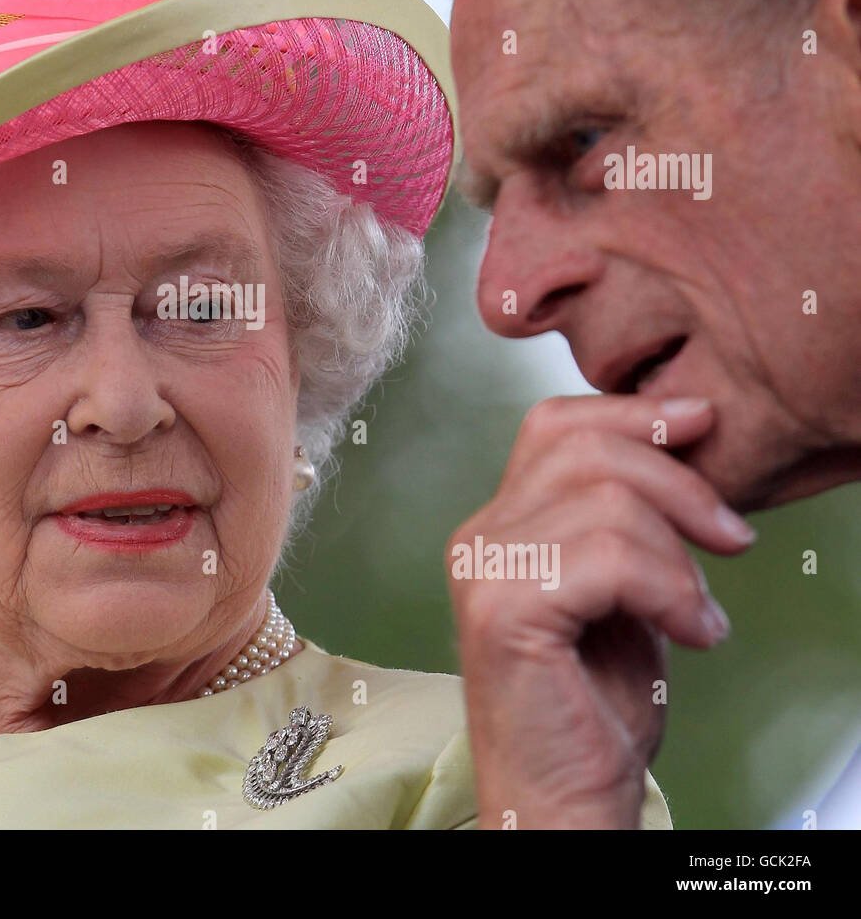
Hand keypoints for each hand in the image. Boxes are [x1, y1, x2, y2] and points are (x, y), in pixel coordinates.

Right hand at [445, 395, 755, 828]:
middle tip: (733, 540)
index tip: (703, 425)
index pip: (556, 425)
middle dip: (679, 482)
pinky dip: (672, 592)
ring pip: (608, 500)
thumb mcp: (624, 587)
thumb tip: (683, 427)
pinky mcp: (503, 608)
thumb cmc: (595, 706)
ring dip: (681, 556)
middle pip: (585, 446)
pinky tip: (690, 635)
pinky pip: (611, 558)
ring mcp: (484, 568)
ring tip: (699, 615)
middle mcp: (479, 535)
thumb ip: (630, 517)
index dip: (633, 414)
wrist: (565, 798)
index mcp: (501, 523)